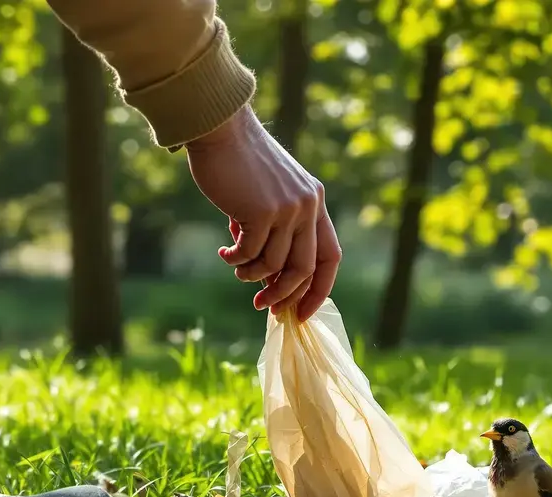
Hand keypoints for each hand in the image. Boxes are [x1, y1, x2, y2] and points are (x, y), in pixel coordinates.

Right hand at [185, 104, 339, 321]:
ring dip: (252, 276)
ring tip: (237, 269)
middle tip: (264, 307)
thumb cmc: (240, 164)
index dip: (319, 289)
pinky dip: (236, 260)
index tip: (301, 312)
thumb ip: (279, 229)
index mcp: (315, 201)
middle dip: (285, 294)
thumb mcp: (271, 194)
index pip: (330, 256)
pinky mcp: (262, 212)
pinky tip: (225, 250)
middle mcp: (308, 206)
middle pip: (305, 269)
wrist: (221, 130)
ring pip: (274, 265)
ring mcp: (287, 209)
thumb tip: (270, 278)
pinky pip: (250, 254)